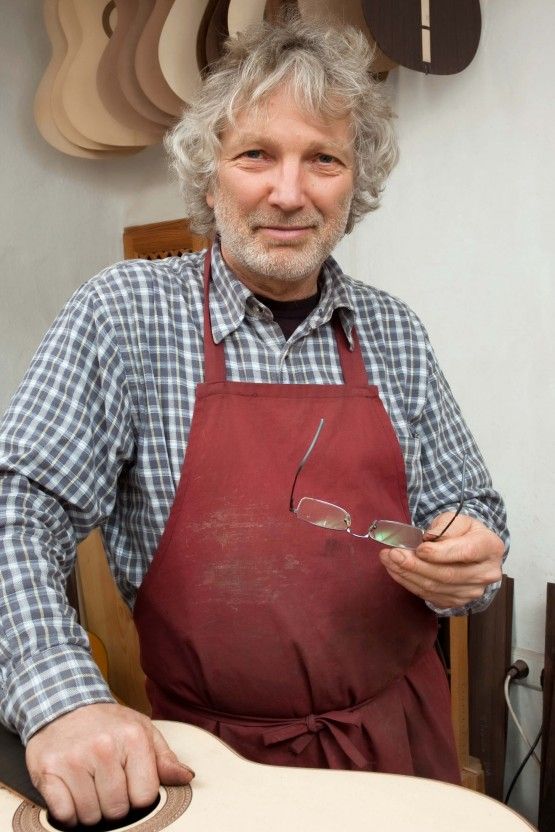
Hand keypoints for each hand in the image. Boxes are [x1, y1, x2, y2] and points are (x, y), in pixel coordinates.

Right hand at [25, 702, 193, 826]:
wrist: (63, 705)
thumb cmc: (106, 723)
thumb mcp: (141, 730)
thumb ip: (164, 758)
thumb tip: (186, 777)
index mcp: (133, 737)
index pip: (145, 797)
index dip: (137, 796)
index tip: (128, 783)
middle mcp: (104, 747)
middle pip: (117, 810)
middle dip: (113, 805)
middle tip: (105, 783)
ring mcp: (74, 759)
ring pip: (90, 816)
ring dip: (89, 809)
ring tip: (88, 784)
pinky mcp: (49, 770)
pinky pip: (63, 814)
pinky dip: (67, 812)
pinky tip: (70, 791)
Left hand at [378, 513, 503, 608]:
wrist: (472, 550)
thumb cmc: (463, 532)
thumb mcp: (457, 519)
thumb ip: (445, 526)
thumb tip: (429, 539)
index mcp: (490, 547)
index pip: (466, 552)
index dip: (441, 553)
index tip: (419, 548)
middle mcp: (486, 573)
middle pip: (448, 574)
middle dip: (415, 565)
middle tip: (393, 554)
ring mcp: (473, 591)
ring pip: (436, 588)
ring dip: (407, 575)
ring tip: (388, 560)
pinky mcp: (458, 601)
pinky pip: (430, 596)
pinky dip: (409, 584)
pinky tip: (396, 571)